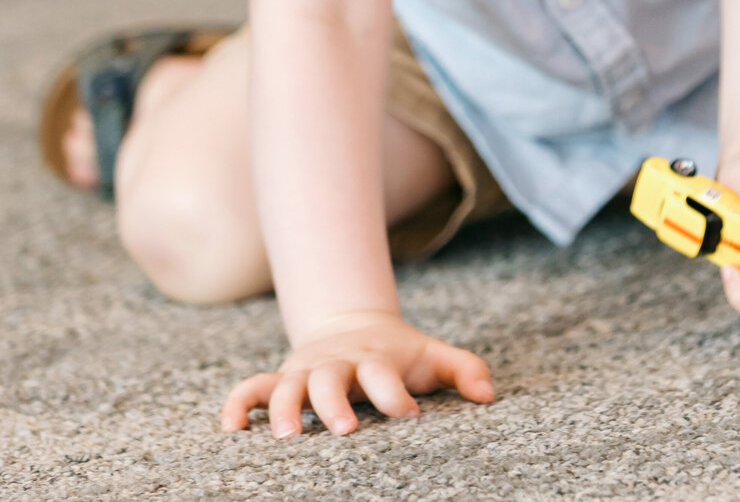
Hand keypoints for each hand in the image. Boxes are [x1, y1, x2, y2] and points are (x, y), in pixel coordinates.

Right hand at [221, 308, 494, 437]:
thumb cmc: (398, 353)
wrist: (352, 323)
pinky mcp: (280, 379)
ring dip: (282, 407)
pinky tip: (230, 430)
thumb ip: (463, 369)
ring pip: (285, 385)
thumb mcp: (433, 355)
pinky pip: (250, 388)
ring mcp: (304, 371)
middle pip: (330, 379)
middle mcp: (336, 365)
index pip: (384, 375)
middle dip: (335, 403)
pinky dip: (237, 404)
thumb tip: (489, 395)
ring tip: (285, 436)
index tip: (410, 414)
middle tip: (346, 430)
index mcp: (375, 359)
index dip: (396, 394)